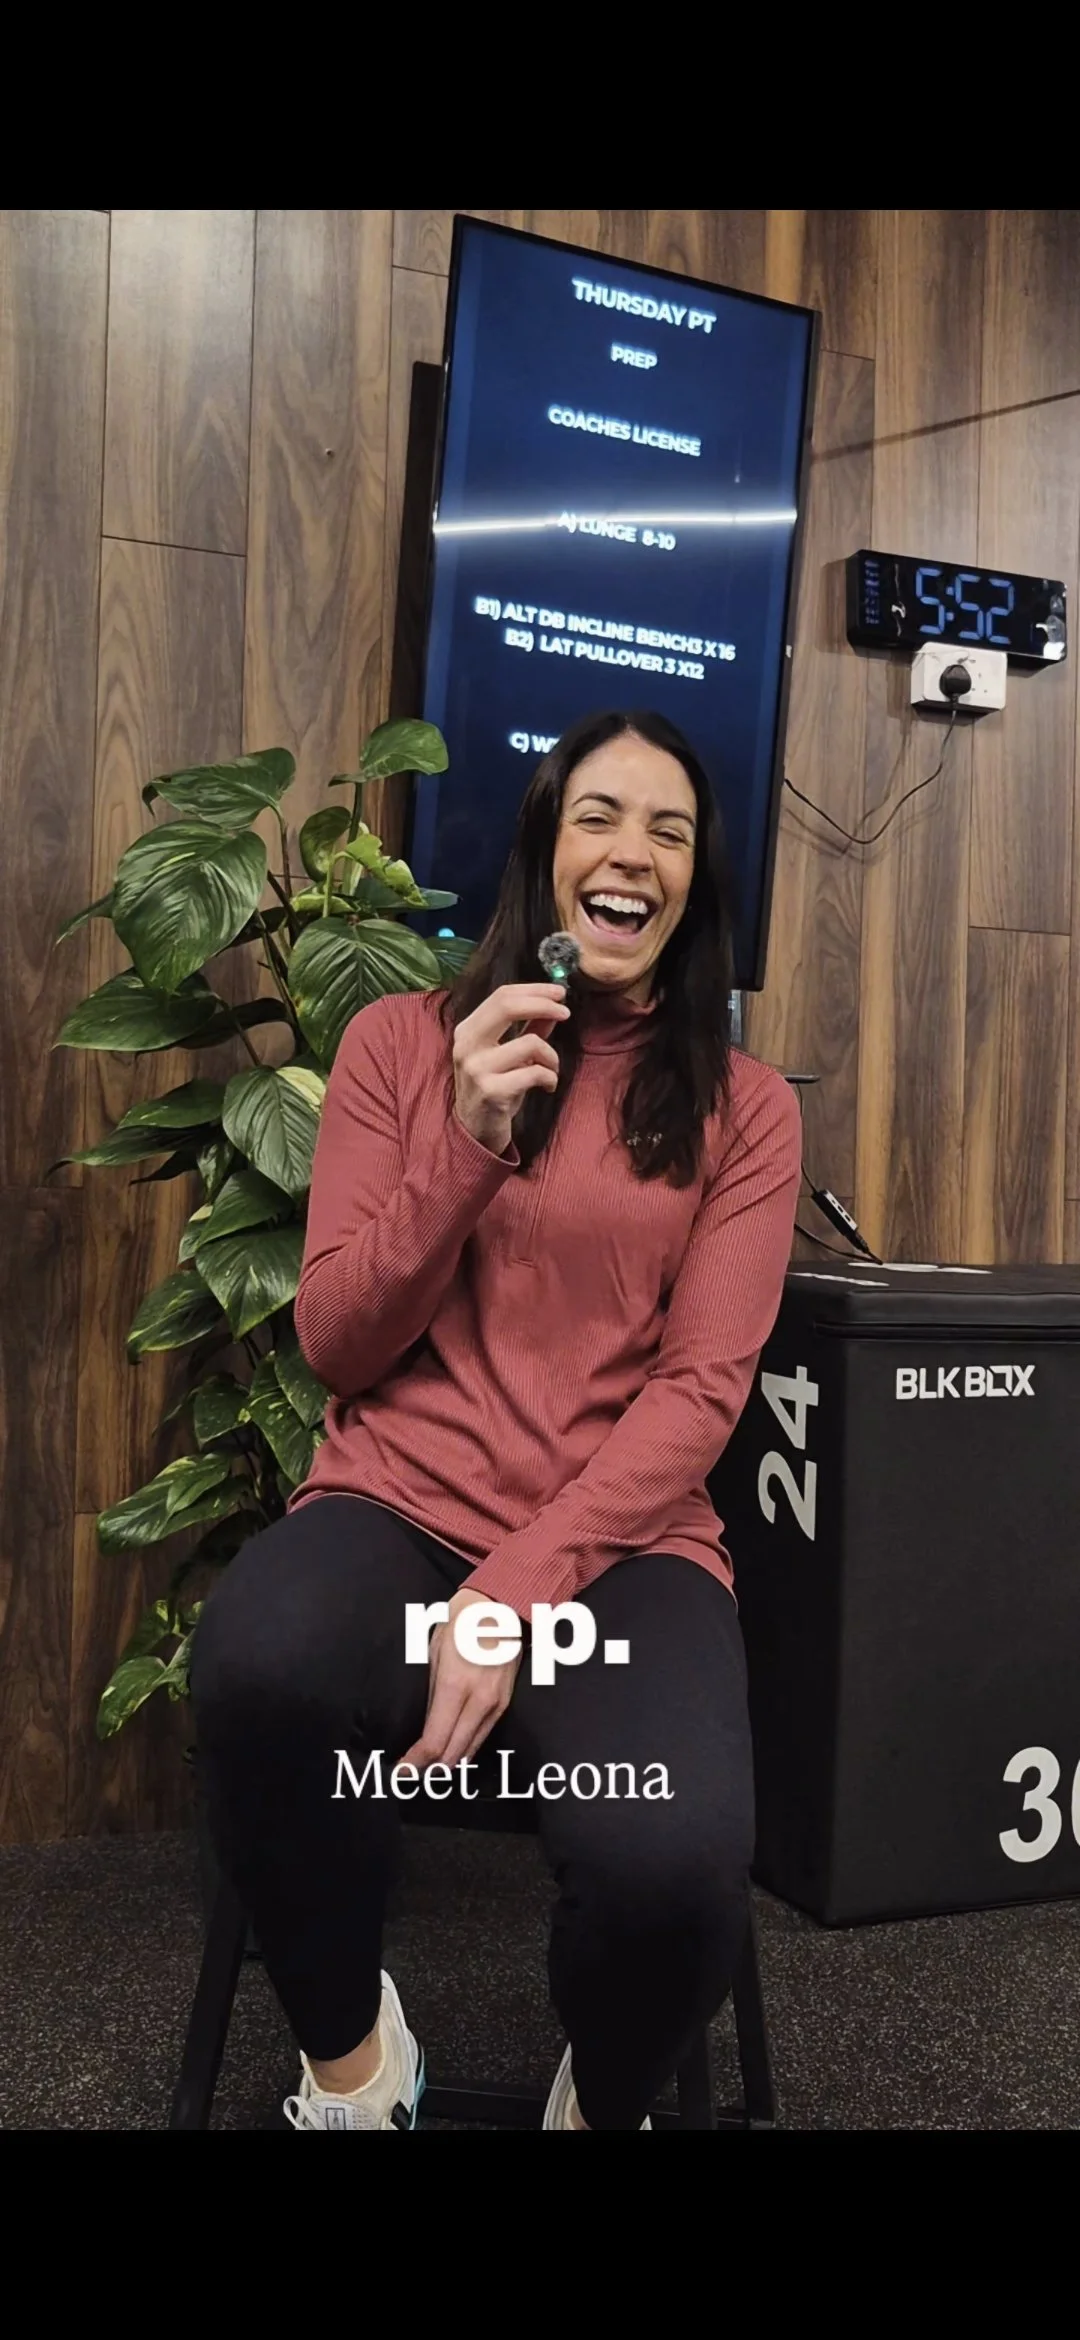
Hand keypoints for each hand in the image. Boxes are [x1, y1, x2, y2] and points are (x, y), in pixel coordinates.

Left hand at [397, 1587, 521, 1774]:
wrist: (501, 1610)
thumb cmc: (460, 1625)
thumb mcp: (434, 1654)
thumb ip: (431, 1693)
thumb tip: (424, 1726)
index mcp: (456, 1686)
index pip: (434, 1740)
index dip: (416, 1762)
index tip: (402, 1773)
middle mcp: (479, 1701)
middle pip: (452, 1754)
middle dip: (429, 1769)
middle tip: (410, 1775)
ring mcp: (495, 1705)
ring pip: (470, 1751)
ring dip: (447, 1764)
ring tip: (427, 1770)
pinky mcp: (505, 1705)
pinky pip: (482, 1738)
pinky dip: (464, 1751)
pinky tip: (450, 1754)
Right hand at [453, 982, 569, 1156]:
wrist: (475, 1131)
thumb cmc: (494, 1088)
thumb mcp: (508, 1054)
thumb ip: (528, 1028)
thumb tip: (552, 1005)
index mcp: (468, 1030)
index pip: (501, 995)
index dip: (534, 990)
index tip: (559, 993)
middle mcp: (467, 1045)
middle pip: (507, 1006)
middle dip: (543, 1005)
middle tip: (565, 1013)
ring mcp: (477, 1068)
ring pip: (530, 1043)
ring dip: (551, 1056)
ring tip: (551, 1069)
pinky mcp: (491, 1092)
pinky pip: (534, 1073)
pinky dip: (550, 1078)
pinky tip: (547, 1086)